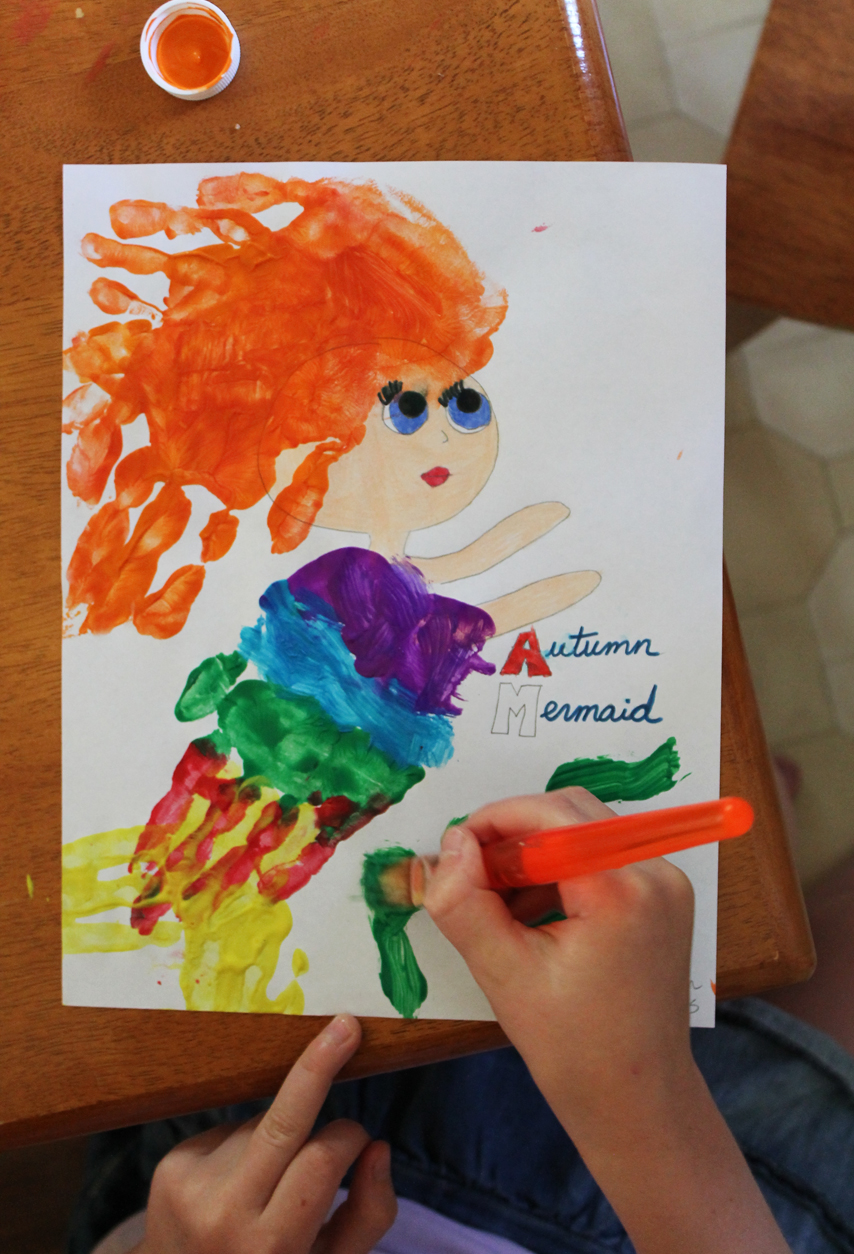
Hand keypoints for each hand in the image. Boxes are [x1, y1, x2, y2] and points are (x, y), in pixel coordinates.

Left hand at [133, 1015, 395, 1253]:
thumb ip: (367, 1215)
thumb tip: (378, 1147)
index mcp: (270, 1246)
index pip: (322, 1159)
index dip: (350, 1139)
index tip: (362, 1138)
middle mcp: (224, 1214)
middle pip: (283, 1120)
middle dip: (318, 1067)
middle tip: (345, 1026)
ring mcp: (191, 1186)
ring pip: (262, 1124)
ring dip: (279, 1137)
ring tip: (264, 1186)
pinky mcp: (171, 1165)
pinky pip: (231, 1129)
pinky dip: (245, 1143)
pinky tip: (234, 1181)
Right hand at [422, 788, 696, 1147]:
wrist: (638, 1102)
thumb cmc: (574, 1050)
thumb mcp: (503, 974)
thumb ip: (464, 901)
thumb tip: (451, 843)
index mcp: (621, 888)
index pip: (550, 813)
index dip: (494, 822)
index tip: (454, 855)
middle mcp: (655, 873)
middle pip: (570, 812)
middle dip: (512, 836)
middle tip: (471, 878)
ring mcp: (666, 885)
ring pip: (584, 831)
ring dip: (534, 853)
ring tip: (499, 907)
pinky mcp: (663, 899)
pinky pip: (603, 856)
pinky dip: (561, 870)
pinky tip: (531, 915)